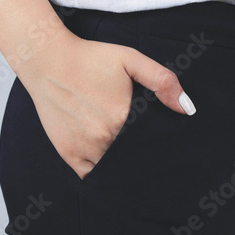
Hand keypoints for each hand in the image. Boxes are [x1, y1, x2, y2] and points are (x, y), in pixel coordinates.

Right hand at [18, 27, 195, 179]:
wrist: (47, 61)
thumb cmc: (90, 58)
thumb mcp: (130, 59)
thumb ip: (162, 80)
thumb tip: (186, 109)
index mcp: (123, 118)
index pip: (151, 145)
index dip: (157, 147)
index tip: (160, 145)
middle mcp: (104, 137)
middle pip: (134, 158)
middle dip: (142, 157)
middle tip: (144, 149)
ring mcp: (85, 148)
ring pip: (114, 169)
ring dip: (123, 166)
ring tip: (127, 154)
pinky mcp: (69, 153)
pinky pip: (91, 175)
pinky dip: (101, 173)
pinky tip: (108, 163)